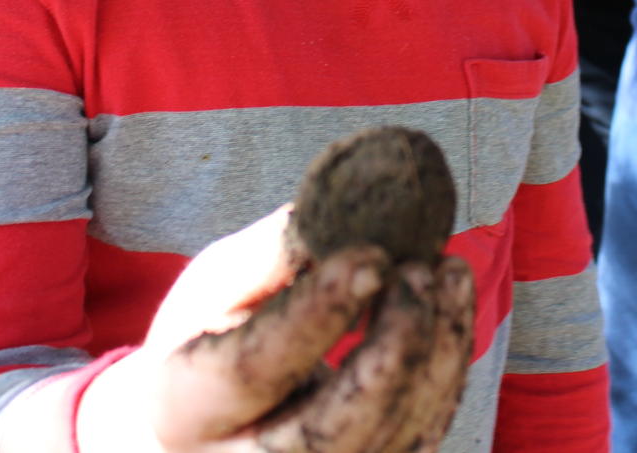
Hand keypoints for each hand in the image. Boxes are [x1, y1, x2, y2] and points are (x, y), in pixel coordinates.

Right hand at [75, 206, 476, 452]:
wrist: (209, 421)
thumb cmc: (209, 337)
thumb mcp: (214, 286)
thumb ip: (271, 254)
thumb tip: (340, 207)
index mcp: (185, 407)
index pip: (252, 370)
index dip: (316, 314)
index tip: (370, 257)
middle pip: (330, 434)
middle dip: (392, 351)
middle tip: (418, 271)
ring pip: (389, 444)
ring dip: (436, 354)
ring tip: (447, 272)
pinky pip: (419, 441)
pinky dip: (447, 372)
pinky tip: (451, 304)